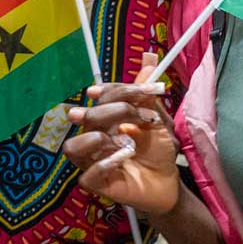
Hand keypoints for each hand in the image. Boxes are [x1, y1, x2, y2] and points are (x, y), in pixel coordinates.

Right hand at [62, 53, 182, 216]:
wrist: (170, 182)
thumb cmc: (158, 150)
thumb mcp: (156, 118)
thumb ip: (147, 93)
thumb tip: (148, 58)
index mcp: (106, 118)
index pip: (101, 97)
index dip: (116, 90)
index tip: (140, 92)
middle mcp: (94, 137)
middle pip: (89, 117)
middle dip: (117, 111)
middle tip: (143, 118)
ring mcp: (92, 161)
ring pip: (72, 147)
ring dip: (98, 139)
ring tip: (124, 142)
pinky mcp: (97, 185)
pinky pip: (87, 175)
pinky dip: (103, 165)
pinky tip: (122, 160)